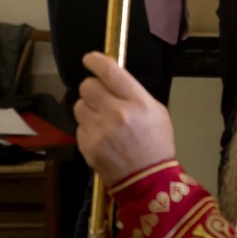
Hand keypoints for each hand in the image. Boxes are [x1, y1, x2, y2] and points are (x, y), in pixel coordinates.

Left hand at [74, 52, 175, 185]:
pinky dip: (88, 128)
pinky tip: (102, 136)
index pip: (110, 72)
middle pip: (88, 86)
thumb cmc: (156, 143)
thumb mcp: (157, 111)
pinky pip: (79, 126)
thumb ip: (134, 93)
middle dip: (92, 87)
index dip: (96, 61)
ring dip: (88, 108)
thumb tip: (113, 79)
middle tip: (100, 95)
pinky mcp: (87, 144)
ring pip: (79, 105)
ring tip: (101, 119)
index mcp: (137, 102)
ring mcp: (99, 130)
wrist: (148, 179)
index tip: (89, 58)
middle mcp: (116, 113)